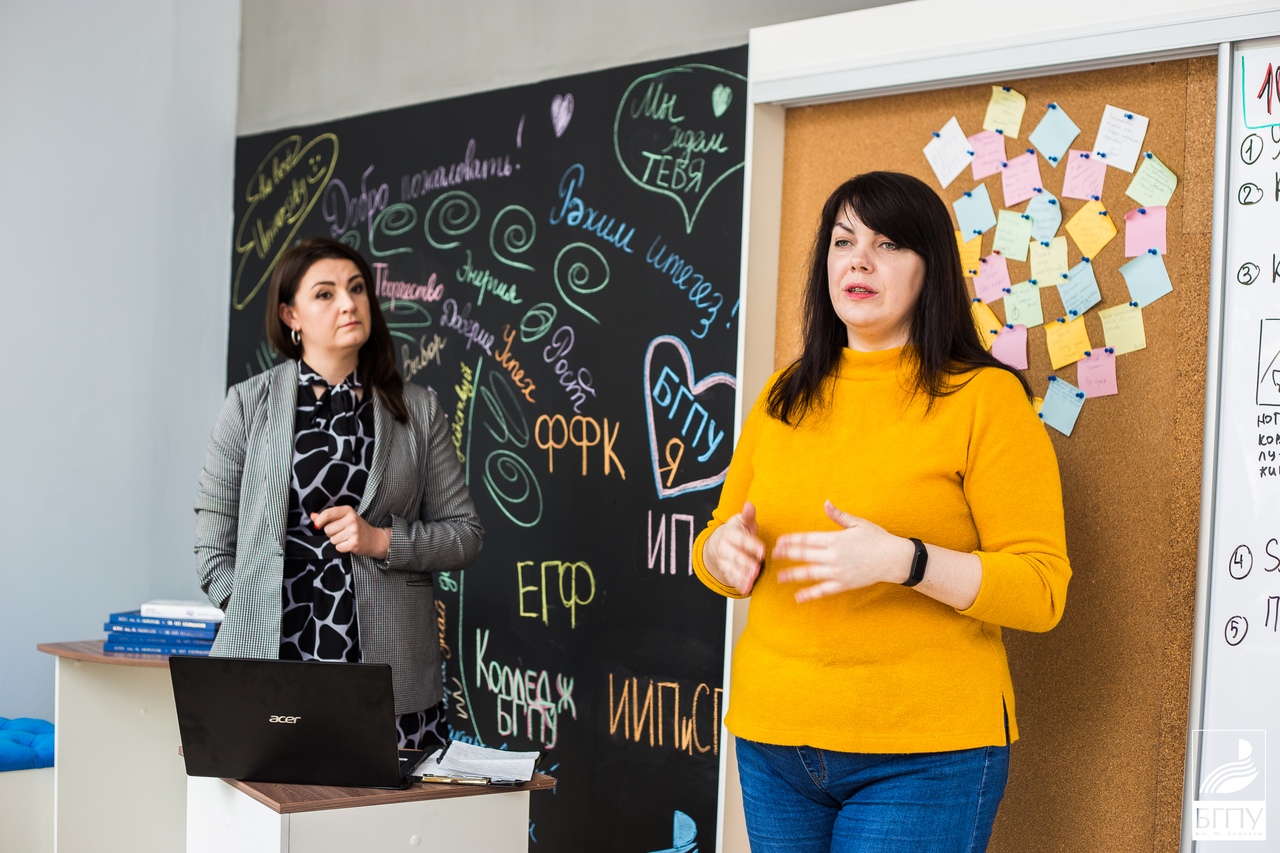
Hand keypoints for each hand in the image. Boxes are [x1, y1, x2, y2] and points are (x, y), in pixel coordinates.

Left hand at [310, 506, 390, 558]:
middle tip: (342, 532)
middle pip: (327, 529)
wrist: (374, 539)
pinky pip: (338, 547)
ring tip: (346, 538)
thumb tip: (312, 515)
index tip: (318, 525)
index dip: (319, 521)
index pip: (328, 514)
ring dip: (337, 541)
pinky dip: (341, 548)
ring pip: (332, 539)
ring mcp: (354, 531)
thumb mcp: (343, 518)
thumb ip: (327, 516)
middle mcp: (352, 519)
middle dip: (331, 533)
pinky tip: (349, 544)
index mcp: (348, 510)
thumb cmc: (356, 527)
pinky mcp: (354, 543)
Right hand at [704, 501, 764, 594]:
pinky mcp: (725, 571)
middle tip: (756, 569)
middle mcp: (723, 548)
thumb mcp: (743, 521)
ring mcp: (723, 561)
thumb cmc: (738, 531)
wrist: (720, 542)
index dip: (752, 545)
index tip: (763, 550)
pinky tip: (746, 590)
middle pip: (734, 556)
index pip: (741, 539)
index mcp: (729, 533)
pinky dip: (738, 585)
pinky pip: (731, 579)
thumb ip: (748, 515)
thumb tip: (749, 504)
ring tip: (751, 581)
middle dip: (745, 563)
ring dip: (741, 576)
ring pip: (731, 569)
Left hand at [773, 500, 913, 601]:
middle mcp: (833, 555)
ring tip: (779, 577)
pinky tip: (798, 597)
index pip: (807, 539)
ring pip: (809, 573)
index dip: (791, 540)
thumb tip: (826, 503)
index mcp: (835, 539)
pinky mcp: (843, 584)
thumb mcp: (858, 523)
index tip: (779, 541)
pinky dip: (810, 594)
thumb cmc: (876, 538)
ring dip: (793, 575)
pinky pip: (823, 590)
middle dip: (786, 555)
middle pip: (804, 555)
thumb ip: (838, 516)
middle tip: (772, 556)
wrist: (893, 559)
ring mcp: (837, 571)